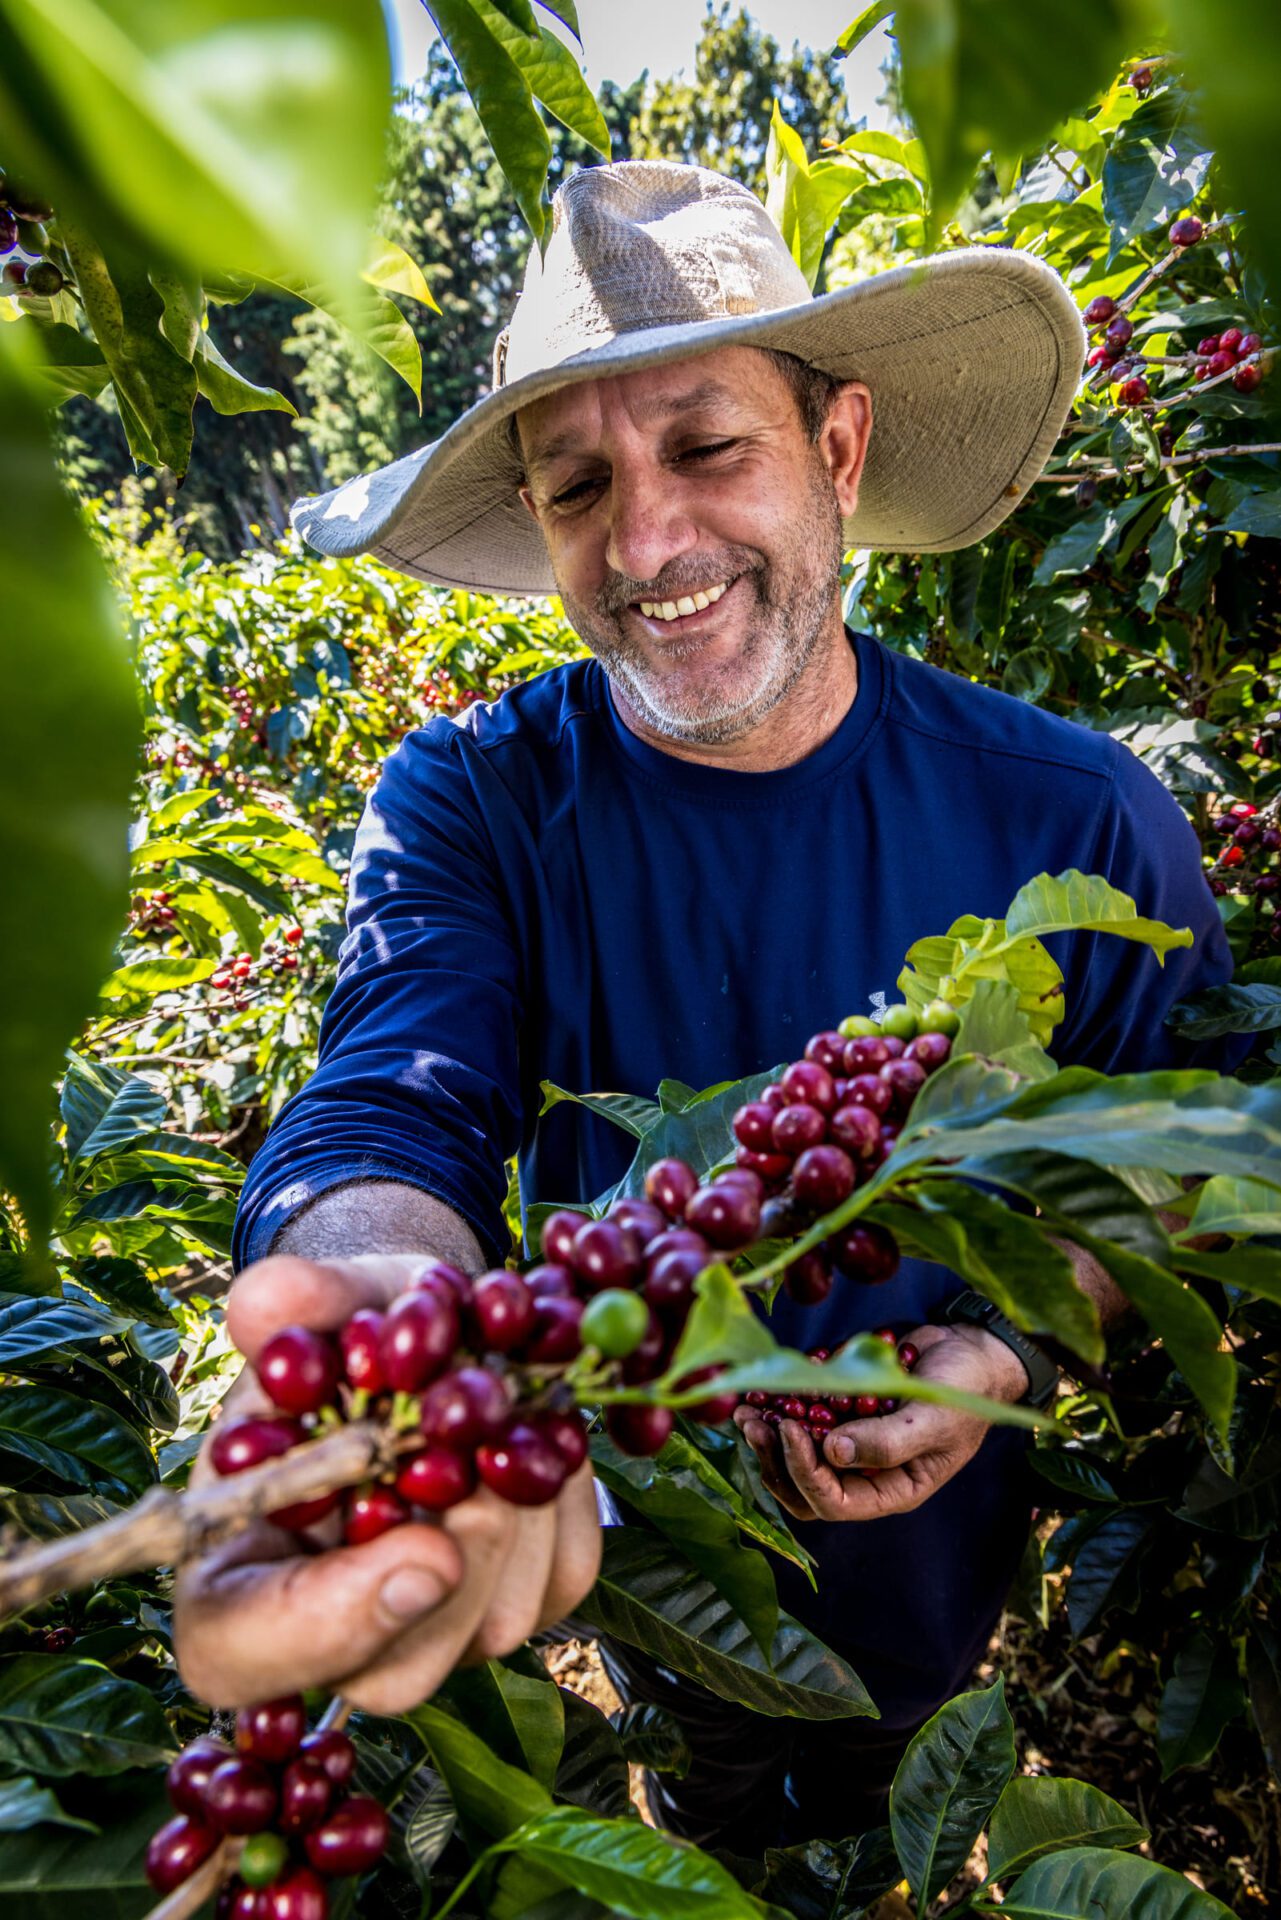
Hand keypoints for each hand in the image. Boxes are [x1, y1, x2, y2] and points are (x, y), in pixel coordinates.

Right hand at [174, 1253, 600, 1713]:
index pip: (242, 1651)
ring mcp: (430, 1630)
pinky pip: (564, 1579)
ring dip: (520, 1507)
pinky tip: (540, 1428)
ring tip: (503, 1405)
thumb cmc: (351, 1328)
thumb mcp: (325, 1302)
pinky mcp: (515, 1602)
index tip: (423, 1551)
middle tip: (485, 1448)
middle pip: (396, 1674)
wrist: (423, 1334)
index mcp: (233, 1570)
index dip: (327, 1623)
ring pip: (498, 1625)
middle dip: (463, 1558)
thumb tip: (265, 1301)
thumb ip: (294, 1305)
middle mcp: (331, 1630)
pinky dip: (566, 1498)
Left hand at [733, 1322, 1028, 1523]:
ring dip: (767, 1436)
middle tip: (752, 1423)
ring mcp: (849, 1442)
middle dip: (774, 1460)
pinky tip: (764, 1388)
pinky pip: (801, 1420)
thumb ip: (888, 1441)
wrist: (971, 1352)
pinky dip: (780, 1407)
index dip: (805, 1472)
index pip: (835, 1501)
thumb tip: (832, 1452)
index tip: (790, 1430)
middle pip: (804, 1487)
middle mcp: (864, 1472)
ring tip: (745, 1409)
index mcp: (891, 1489)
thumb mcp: (936, 1420)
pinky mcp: (840, 1411)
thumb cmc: (966, 1391)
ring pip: (794, 1457)